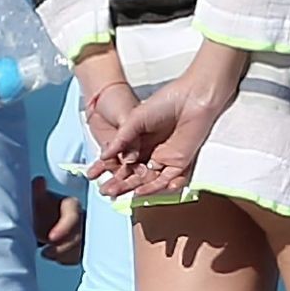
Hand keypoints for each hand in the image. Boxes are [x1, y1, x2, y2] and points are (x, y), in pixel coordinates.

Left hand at [32, 179, 83, 264]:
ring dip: (62, 254)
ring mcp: (84, 233)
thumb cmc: (41, 209)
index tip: (50, 239)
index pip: (74, 217)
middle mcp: (82, 218)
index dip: (63, 229)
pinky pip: (78, 257)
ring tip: (46, 252)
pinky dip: (65, 259)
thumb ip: (38, 191)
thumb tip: (39, 180)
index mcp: (71, 206)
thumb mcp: (38, 199)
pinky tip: (53, 254)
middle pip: (79, 237)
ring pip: (80, 249)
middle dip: (62, 248)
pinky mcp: (83, 246)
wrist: (45, 220)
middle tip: (46, 251)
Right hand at [90, 47, 244, 199]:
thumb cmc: (166, 101)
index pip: (124, 160)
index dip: (110, 169)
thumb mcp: (135, 119)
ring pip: (148, 179)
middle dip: (120, 182)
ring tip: (118, 193)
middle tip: (106, 191)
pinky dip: (154, 187)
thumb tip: (104, 156)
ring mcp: (167, 158)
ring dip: (133, 188)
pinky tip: (141, 192)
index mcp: (141, 139)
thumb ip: (121, 139)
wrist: (193, 97)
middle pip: (134, 172)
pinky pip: (167, 179)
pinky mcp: (181, 162)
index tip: (96, 176)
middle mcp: (153, 151)